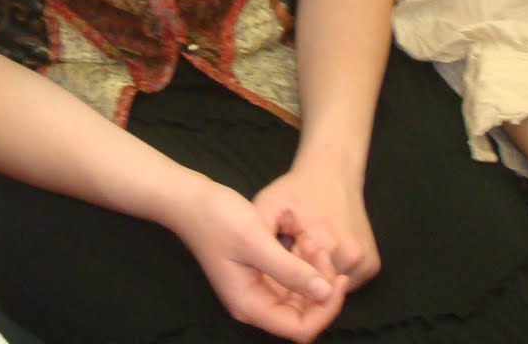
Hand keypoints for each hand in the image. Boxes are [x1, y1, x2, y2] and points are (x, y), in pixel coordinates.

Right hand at [167, 178, 348, 341]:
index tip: (337, 277)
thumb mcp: (257, 242)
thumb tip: (325, 293)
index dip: (325, 309)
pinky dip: (302, 265)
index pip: (300, 329)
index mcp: (250, 305)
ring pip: (298, 297)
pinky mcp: (258, 273)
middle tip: (322, 251)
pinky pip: (290, 281)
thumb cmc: (218, 219)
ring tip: (313, 242)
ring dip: (313, 274)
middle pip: (302, 315)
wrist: (190, 199)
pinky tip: (304, 242)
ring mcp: (256, 289)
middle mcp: (254, 304)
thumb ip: (291, 270)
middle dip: (320, 288)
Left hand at [253, 164, 380, 289]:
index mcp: (323, 244)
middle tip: (289, 256)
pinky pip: (345, 283)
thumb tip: (258, 274)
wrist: (332, 173)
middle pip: (317, 290)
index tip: (275, 264)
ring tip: (303, 254)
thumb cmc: (295, 191)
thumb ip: (260, 239)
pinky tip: (320, 255)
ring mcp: (364, 263)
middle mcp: (350, 257)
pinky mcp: (371, 265)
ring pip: (331, 290)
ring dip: (316, 282)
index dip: (282, 280)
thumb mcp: (267, 207)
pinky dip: (331, 276)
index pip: (298, 286)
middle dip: (299, 283)